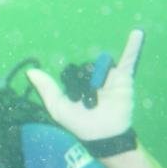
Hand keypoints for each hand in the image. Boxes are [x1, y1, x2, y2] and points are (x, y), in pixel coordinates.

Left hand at [26, 29, 143, 140]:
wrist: (103, 134)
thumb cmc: (79, 123)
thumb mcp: (57, 107)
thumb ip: (46, 89)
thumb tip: (30, 72)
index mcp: (76, 84)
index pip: (71, 72)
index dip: (70, 81)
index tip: (73, 98)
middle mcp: (91, 79)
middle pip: (86, 67)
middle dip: (85, 82)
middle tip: (88, 100)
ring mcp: (107, 77)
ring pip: (101, 65)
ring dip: (99, 77)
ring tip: (98, 94)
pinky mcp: (123, 78)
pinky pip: (129, 59)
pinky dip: (134, 46)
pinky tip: (137, 33)